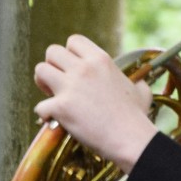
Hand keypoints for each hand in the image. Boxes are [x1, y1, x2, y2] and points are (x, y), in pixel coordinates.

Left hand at [34, 35, 157, 172]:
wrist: (131, 139)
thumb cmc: (136, 118)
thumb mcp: (140, 91)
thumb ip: (135, 81)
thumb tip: (139, 83)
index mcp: (101, 60)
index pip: (74, 41)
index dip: (70, 54)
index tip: (73, 69)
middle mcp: (84, 69)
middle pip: (52, 52)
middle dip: (52, 66)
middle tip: (58, 83)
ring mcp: (71, 87)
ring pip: (40, 70)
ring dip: (42, 84)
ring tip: (52, 96)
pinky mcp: (61, 107)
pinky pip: (40, 106)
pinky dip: (45, 115)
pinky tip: (54, 121)